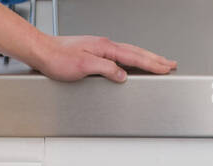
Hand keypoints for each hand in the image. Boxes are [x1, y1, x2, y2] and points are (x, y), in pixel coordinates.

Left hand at [30, 34, 176, 82]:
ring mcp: (100, 47)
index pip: (134, 57)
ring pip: (130, 52)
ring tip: (157, 62)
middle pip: (136, 52)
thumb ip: (106, 69)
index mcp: (105, 47)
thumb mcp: (84, 67)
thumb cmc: (58, 59)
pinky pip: (121, 54)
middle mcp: (104, 45)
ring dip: (146, 58)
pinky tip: (133, 62)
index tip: (165, 68)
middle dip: (155, 59)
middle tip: (169, 64)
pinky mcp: (94, 51)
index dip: (151, 64)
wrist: (43, 52)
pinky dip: (133, 58)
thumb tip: (123, 74)